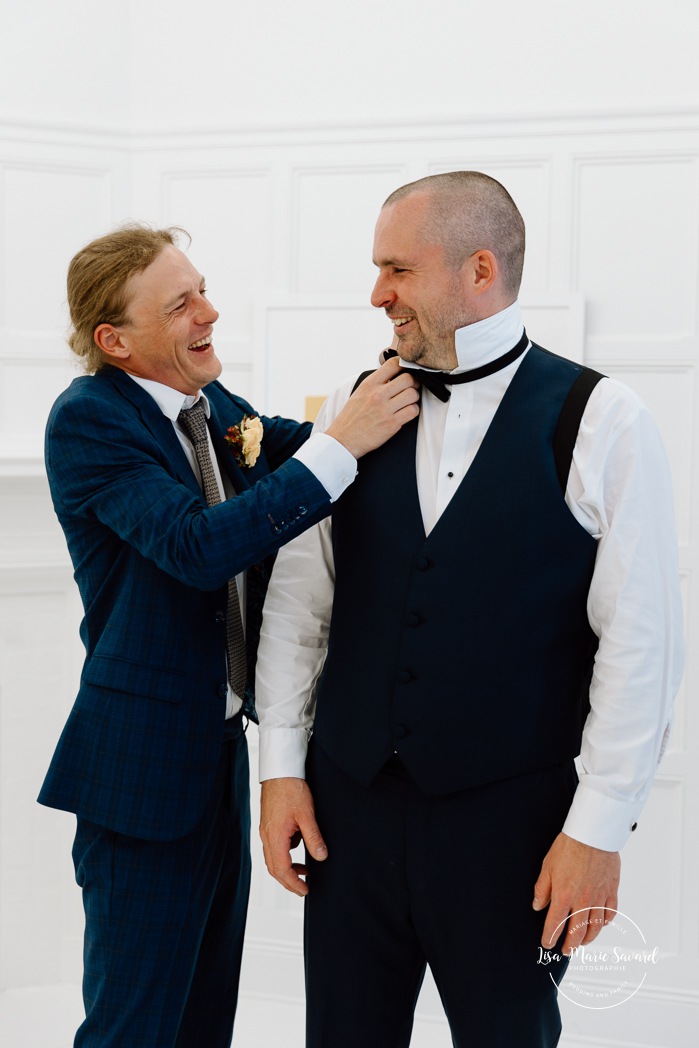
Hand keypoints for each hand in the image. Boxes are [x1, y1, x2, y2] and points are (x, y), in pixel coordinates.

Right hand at [260, 777, 326, 895]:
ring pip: (273, 858)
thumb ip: (313, 837)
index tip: (305, 890)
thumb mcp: (307, 814)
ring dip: (287, 868)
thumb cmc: (291, 789)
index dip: (293, 883)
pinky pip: (274, 846)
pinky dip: (285, 854)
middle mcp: (267, 836)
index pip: (281, 870)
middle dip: (289, 881)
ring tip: (304, 870)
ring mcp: (266, 830)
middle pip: (274, 868)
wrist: (280, 770)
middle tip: (304, 888)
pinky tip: (298, 845)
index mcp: (275, 837)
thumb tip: (321, 856)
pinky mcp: (268, 824)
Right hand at [326, 356, 418, 457]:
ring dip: (414, 398)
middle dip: (413, 382)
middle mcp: (377, 395)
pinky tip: (407, 412)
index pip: (393, 364)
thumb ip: (376, 383)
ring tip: (408, 401)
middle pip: (408, 379)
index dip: (404, 365)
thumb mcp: (359, 393)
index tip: (406, 371)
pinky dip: (413, 411)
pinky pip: (413, 411)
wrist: (344, 439)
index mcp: (369, 384)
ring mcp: (385, 409)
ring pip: (413, 394)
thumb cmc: (352, 417)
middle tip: (411, 387)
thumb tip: (394, 374)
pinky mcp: (392, 423)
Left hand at [533, 832, 620, 955]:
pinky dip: (605, 923)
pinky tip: (600, 924)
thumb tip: (538, 905)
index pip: (555, 924)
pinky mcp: (611, 891)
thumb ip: (542, 889)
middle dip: (569, 945)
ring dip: (587, 939)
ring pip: (595, 927)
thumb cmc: (569, 846)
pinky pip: (610, 914)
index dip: (549, 937)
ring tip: (581, 943)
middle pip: (576, 932)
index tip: (547, 943)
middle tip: (565, 950)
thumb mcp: (547, 866)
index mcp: (564, 895)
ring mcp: (599, 898)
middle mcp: (582, 901)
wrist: (592, 834)